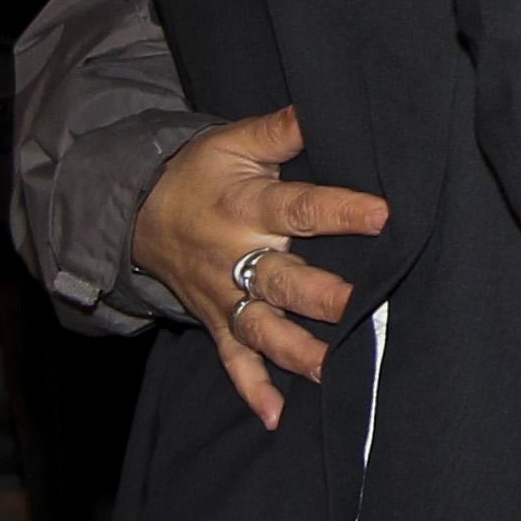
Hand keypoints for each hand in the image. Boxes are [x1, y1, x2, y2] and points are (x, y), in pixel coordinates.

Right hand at [134, 107, 384, 431]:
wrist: (136, 212)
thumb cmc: (199, 173)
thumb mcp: (233, 141)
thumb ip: (281, 129)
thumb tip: (324, 103)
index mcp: (247, 205)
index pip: (301, 208)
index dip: (341, 212)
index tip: (384, 216)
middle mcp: (237, 256)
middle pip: (284, 279)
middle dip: (322, 296)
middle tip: (362, 306)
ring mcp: (225, 296)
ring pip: (263, 328)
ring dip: (298, 352)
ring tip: (335, 371)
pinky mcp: (216, 322)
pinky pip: (233, 361)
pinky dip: (253, 389)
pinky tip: (278, 417)